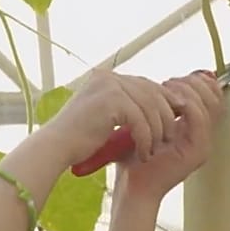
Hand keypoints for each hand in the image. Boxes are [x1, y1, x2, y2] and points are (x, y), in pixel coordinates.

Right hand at [38, 70, 181, 166]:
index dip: (163, 100)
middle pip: (151, 92)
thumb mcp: (104, 117)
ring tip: (155, 149)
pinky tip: (143, 153)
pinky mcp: (111, 100)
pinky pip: (140, 120)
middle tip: (171, 135)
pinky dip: (145, 139)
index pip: (144, 84)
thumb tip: (155, 109)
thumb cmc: (77, 139)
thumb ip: (124, 107)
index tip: (174, 119)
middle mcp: (108, 77)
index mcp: (106, 77)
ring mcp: (109, 86)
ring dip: (156, 131)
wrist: (55, 148)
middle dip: (165, 115)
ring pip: (149, 107)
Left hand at [116, 71, 223, 201]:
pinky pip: (200, 119)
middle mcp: (203, 136)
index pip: (211, 97)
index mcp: (195, 129)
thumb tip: (167, 84)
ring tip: (167, 90)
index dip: (198, 82)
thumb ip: (162, 106)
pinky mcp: (197, 151)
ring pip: (210, 105)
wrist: (132, 185)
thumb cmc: (134, 156)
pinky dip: (187, 104)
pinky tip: (168, 100)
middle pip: (215, 98)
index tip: (176, 79)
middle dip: (194, 83)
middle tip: (170, 83)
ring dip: (188, 91)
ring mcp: (203, 144)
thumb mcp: (150, 123)